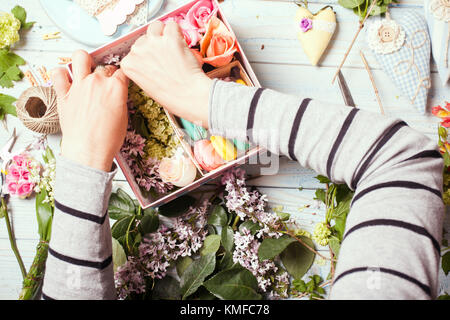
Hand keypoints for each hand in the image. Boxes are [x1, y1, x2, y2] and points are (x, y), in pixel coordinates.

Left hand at [51, 50, 128, 171]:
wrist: (88, 151)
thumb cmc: (106, 140)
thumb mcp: (123, 118)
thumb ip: (120, 99)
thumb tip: (117, 93)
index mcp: (116, 88)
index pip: (122, 72)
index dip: (123, 76)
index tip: (121, 80)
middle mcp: (97, 82)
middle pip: (104, 67)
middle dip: (107, 73)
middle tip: (105, 83)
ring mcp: (79, 85)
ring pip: (81, 57)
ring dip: (84, 61)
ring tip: (85, 70)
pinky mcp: (63, 93)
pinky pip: (57, 73)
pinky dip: (61, 74)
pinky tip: (67, 80)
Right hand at [121, 21, 212, 127]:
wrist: (188, 96)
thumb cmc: (171, 95)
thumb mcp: (147, 84)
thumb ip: (143, 67)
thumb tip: (150, 56)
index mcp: (128, 65)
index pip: (134, 49)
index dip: (147, 54)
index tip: (155, 61)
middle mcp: (137, 51)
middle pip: (144, 38)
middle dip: (155, 44)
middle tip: (167, 58)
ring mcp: (153, 43)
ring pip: (156, 26)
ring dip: (164, 34)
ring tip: (173, 48)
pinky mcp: (169, 38)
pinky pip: (172, 25)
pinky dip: (178, 33)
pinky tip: (181, 45)